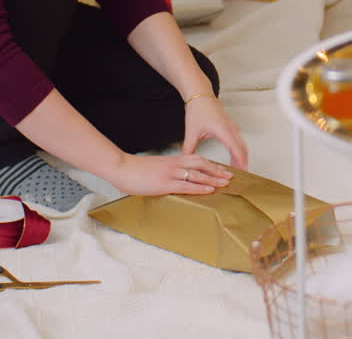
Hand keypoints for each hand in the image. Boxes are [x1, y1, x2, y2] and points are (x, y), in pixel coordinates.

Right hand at [106, 153, 232, 195]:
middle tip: (230, 176)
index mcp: (173, 161)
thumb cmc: (135, 170)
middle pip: (202, 164)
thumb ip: (166, 172)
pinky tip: (210, 190)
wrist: (121, 168)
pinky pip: (187, 185)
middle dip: (217, 170)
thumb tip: (173, 180)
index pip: (197, 160)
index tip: (221, 169)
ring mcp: (171, 174)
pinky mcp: (165, 184)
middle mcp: (175, 165)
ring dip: (213, 179)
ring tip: (225, 183)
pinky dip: (200, 188)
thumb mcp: (155, 168)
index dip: (211, 165)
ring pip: (198, 174)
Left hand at [183, 94, 248, 169]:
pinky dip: (239, 152)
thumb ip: (189, 149)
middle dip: (243, 163)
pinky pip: (239, 142)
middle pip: (242, 149)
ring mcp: (233, 127)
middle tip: (241, 178)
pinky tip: (234, 161)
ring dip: (242, 158)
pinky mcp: (231, 127)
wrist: (200, 95)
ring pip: (242, 146)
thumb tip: (186, 162)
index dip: (240, 162)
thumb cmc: (197, 110)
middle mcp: (231, 128)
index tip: (241, 173)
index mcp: (223, 130)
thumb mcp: (191, 131)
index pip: (236, 149)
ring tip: (238, 172)